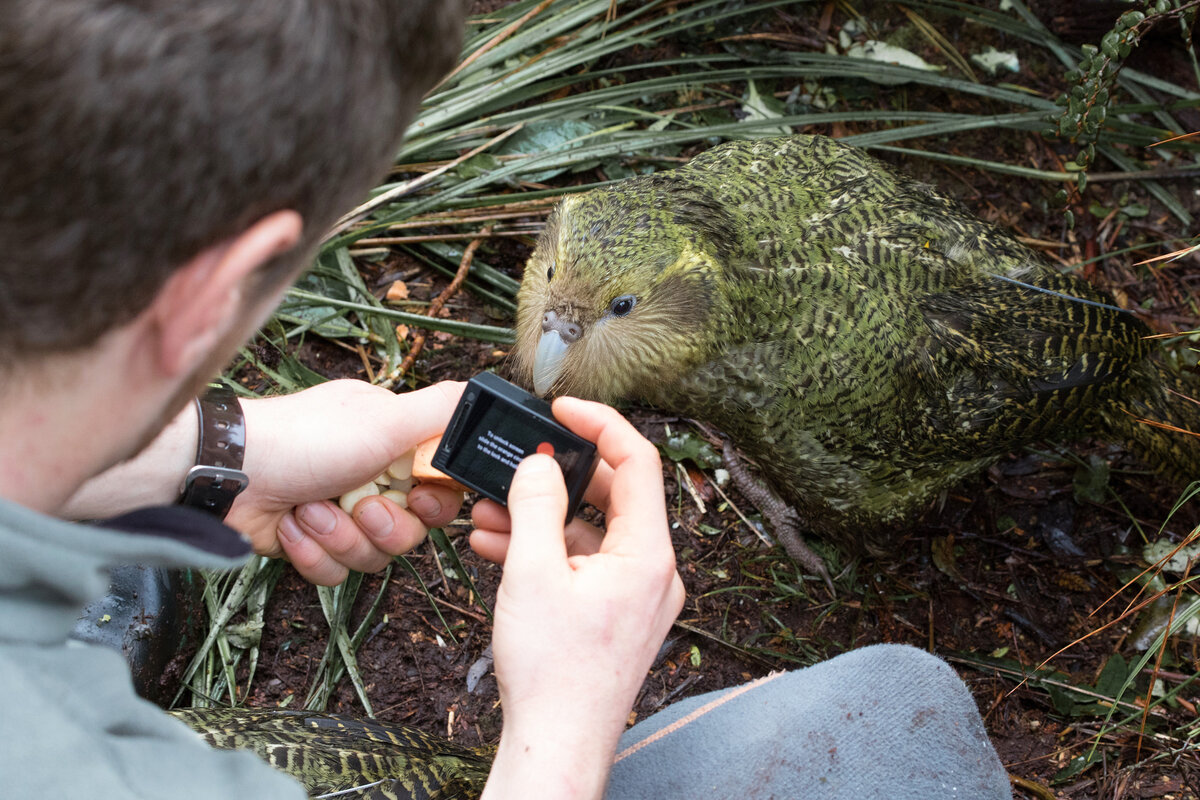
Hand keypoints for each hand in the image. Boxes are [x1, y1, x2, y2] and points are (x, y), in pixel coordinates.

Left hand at [229, 379, 465, 584]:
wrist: (227, 477)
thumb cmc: (304, 439)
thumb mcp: (385, 417)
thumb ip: (442, 410)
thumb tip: (484, 395)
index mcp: (393, 443)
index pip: (441, 487)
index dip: (434, 502)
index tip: (418, 497)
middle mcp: (370, 476)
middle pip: (412, 530)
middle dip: (383, 525)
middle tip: (359, 505)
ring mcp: (340, 512)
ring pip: (375, 556)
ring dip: (340, 536)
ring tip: (309, 509)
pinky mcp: (311, 544)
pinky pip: (337, 573)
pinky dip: (312, 552)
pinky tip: (290, 525)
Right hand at [473, 398, 684, 799]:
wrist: (557, 746)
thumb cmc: (553, 673)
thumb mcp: (533, 574)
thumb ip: (536, 506)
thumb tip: (539, 464)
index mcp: (649, 554)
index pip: (638, 461)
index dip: (600, 423)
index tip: (563, 409)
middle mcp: (653, 572)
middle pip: (612, 495)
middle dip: (557, 478)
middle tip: (516, 466)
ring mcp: (636, 596)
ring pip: (591, 533)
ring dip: (542, 518)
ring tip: (489, 515)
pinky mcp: (616, 616)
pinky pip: (584, 566)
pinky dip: (547, 552)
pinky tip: (500, 549)